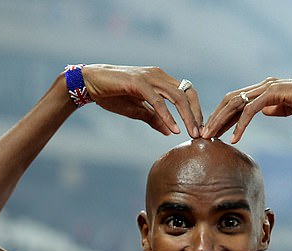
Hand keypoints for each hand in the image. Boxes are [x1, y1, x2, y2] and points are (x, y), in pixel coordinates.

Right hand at [81, 65, 202, 137]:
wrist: (90, 84)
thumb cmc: (112, 95)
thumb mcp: (137, 110)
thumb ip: (153, 118)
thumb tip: (168, 131)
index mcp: (161, 80)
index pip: (187, 93)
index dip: (196, 110)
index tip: (199, 129)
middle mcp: (159, 75)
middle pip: (187, 93)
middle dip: (197, 114)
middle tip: (202, 134)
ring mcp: (149, 77)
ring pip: (177, 96)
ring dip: (187, 116)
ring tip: (192, 133)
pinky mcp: (138, 82)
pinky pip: (158, 101)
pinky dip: (167, 116)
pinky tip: (173, 129)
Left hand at [201, 77, 291, 142]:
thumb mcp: (290, 108)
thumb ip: (275, 108)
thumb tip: (263, 112)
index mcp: (265, 89)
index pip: (236, 101)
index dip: (222, 116)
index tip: (212, 131)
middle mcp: (264, 85)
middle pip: (230, 100)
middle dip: (214, 118)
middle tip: (203, 136)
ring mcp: (269, 88)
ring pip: (236, 103)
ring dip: (221, 121)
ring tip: (211, 137)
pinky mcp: (275, 94)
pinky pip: (251, 110)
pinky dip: (241, 125)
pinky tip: (235, 138)